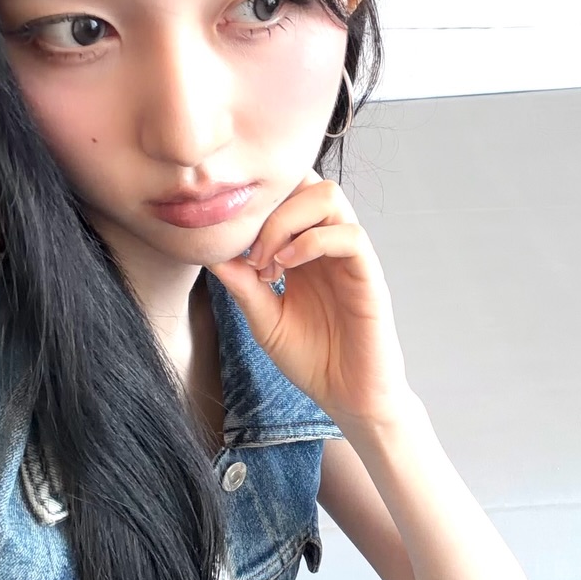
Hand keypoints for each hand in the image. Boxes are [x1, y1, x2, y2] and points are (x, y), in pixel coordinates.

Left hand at [206, 173, 410, 430]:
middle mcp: (330, 244)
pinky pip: (350, 236)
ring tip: (268, 261)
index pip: (288, 195)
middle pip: (308, 182)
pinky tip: (286, 269)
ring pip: (329, 196)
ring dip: (288, 221)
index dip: (257, 205)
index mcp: (306, 249)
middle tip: (250, 252)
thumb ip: (242, 285)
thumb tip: (211, 252)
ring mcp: (351, 257)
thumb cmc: (312, 360)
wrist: (348, 397)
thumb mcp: (264, 320)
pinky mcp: (369, 276)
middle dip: (271, 206)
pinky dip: (312, 242)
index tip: (231, 243)